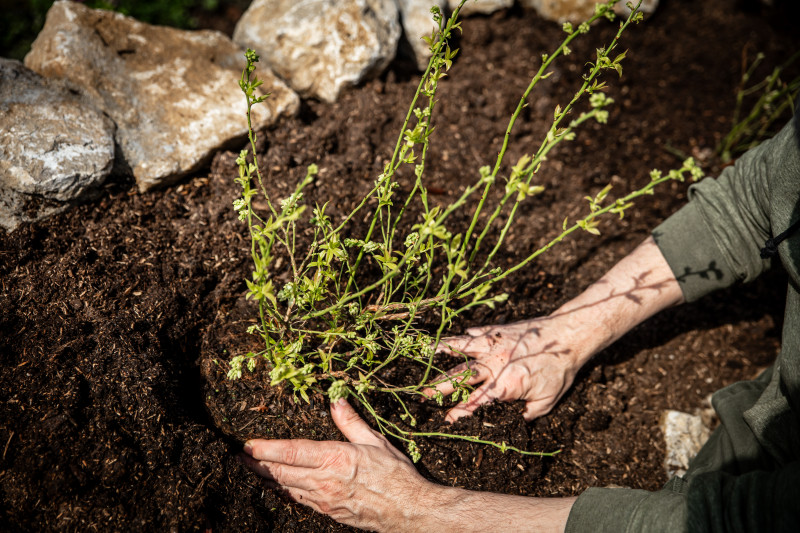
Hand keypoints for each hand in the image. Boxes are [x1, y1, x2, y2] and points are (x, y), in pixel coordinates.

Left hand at [239, 398, 441, 531]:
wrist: (409, 510)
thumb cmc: (395, 475)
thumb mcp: (375, 441)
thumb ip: (350, 421)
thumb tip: (335, 400)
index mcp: (335, 458)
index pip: (292, 451)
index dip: (266, 448)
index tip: (248, 444)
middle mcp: (325, 481)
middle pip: (281, 472)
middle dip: (257, 464)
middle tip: (239, 456)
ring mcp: (324, 500)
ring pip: (286, 487)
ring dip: (266, 478)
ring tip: (250, 469)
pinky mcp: (328, 512)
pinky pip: (299, 500)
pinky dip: (284, 491)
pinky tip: (278, 487)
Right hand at [433, 317, 583, 421]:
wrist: (568, 335)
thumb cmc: (560, 369)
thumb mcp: (547, 401)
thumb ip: (526, 414)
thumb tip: (511, 424)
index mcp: (504, 384)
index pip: (476, 403)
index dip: (459, 413)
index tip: (446, 421)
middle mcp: (493, 363)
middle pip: (460, 376)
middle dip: (440, 386)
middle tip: (422, 394)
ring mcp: (493, 344)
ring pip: (462, 349)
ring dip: (443, 353)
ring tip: (425, 353)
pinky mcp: (497, 331)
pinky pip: (475, 334)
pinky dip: (462, 337)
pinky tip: (451, 338)